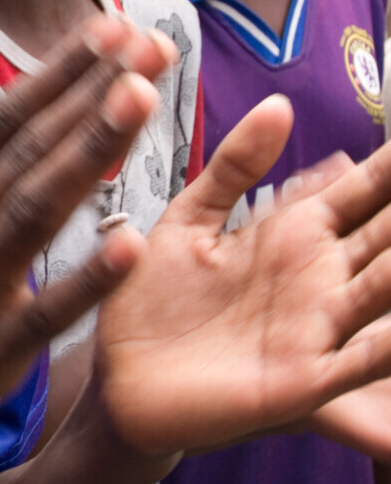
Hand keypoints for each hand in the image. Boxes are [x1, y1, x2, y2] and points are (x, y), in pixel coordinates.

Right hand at [0, 16, 173, 483]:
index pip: (5, 119)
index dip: (60, 71)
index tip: (113, 25)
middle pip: (29, 152)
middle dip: (91, 93)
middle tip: (149, 42)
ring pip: (35, 211)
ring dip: (89, 154)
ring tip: (142, 100)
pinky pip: (43, 314)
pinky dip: (84, 281)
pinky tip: (131, 244)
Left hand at [95, 95, 390, 455]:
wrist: (119, 377)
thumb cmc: (150, 299)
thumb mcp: (191, 220)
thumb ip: (235, 167)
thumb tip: (281, 105)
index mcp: (291, 234)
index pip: (361, 190)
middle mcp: (316, 278)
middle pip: (389, 235)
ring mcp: (314, 327)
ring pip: (386, 289)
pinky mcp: (300, 378)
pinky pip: (360, 360)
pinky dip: (388, 345)